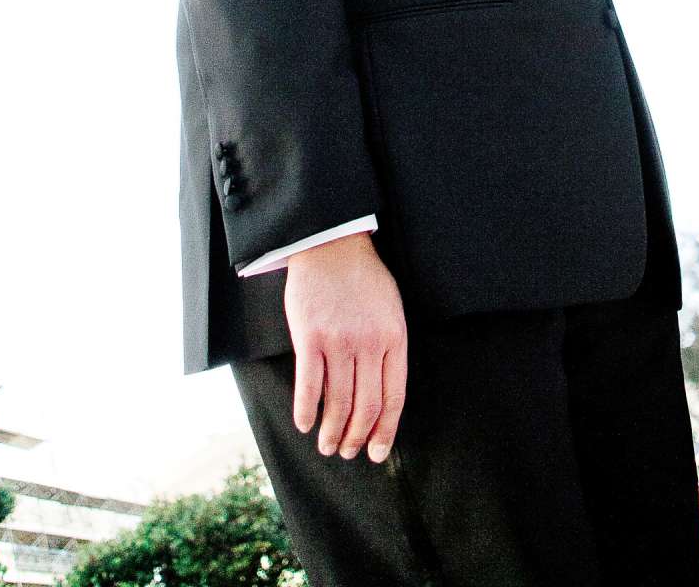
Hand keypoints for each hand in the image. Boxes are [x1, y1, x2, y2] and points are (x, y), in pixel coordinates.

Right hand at [284, 233, 407, 461]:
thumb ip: (389, 348)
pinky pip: (309, 386)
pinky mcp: (310, 338)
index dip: (385, 431)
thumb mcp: (390, 309)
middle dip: (357, 437)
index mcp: (394, 337)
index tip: (376, 453)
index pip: (394, 397)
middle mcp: (369, 343)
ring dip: (331, 432)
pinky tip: (304, 423)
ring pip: (337, 403)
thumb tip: (383, 394)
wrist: (332, 244)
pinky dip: (306, 411)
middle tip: (348, 452)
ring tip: (327, 446)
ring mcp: (339, 341)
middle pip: (366, 406)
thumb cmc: (364, 279)